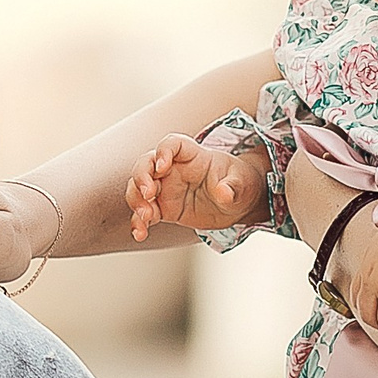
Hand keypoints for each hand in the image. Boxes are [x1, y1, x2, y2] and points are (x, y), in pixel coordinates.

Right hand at [127, 134, 267, 241]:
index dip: (163, 151)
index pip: (171, 144)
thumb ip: (232, 186)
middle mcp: (173, 169)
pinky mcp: (163, 209)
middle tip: (148, 194)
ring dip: (136, 201)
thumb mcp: (242, 183)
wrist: (238, 203)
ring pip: (138, 188)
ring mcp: (166, 188)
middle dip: (141, 177)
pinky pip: (144, 214)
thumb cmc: (239, 182)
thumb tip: (224, 193)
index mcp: (192, 155)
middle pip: (146, 164)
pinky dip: (139, 223)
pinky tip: (141, 234)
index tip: (162, 166)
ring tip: (145, 217)